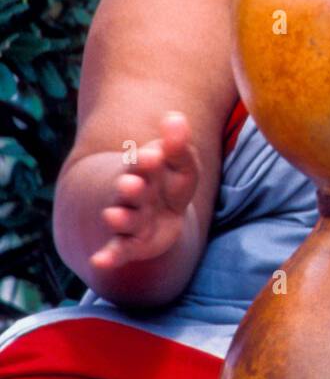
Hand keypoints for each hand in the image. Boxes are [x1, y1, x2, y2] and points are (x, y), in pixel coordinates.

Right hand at [89, 112, 200, 271]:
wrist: (158, 210)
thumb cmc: (170, 180)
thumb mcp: (181, 163)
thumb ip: (178, 145)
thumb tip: (175, 117)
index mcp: (143, 170)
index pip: (141, 163)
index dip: (146, 161)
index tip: (153, 156)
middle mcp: (132, 195)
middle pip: (130, 191)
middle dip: (131, 188)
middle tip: (131, 184)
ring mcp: (131, 219)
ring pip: (124, 219)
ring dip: (120, 218)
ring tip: (113, 216)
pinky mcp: (131, 244)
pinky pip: (118, 250)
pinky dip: (108, 256)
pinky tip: (98, 261)